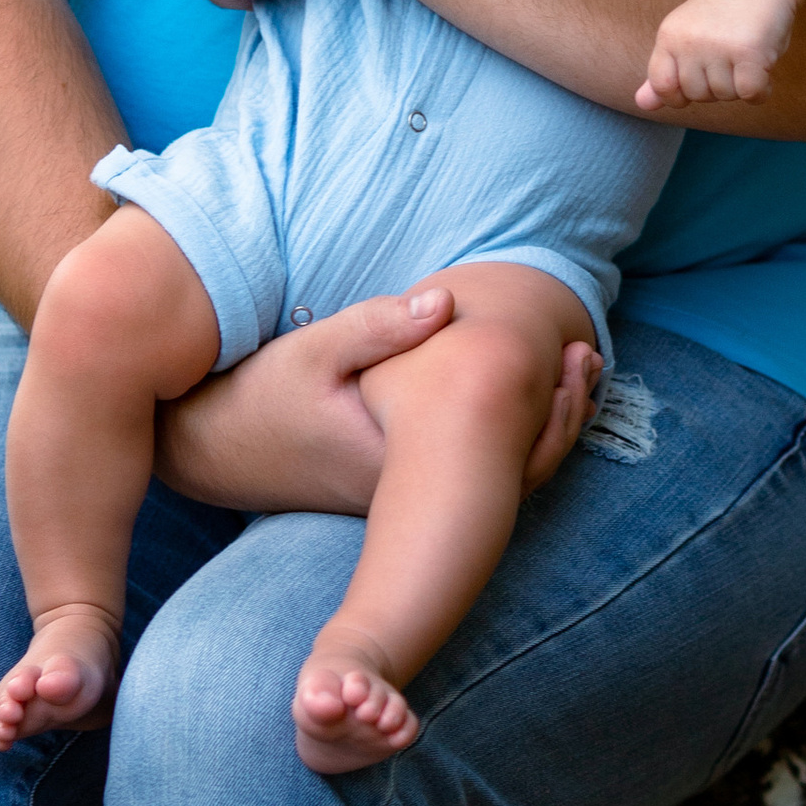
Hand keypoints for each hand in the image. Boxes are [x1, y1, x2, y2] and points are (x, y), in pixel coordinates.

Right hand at [157, 283, 602, 511]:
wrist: (213, 451)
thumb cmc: (262, 396)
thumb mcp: (314, 351)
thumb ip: (379, 327)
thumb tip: (446, 302)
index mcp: (400, 464)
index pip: (500, 452)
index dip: (553, 410)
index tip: (580, 356)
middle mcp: (409, 498)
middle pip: (511, 472)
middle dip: (561, 418)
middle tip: (591, 357)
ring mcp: (404, 503)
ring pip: (493, 476)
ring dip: (538, 427)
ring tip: (576, 370)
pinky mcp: (396, 495)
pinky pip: (469, 474)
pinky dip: (505, 438)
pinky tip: (525, 393)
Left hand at [638, 0, 794, 112]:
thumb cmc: (722, 15)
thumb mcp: (687, 39)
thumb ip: (666, 72)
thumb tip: (641, 104)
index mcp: (669, 35)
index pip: (662, 85)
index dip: (678, 94)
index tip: (698, 80)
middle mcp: (690, 40)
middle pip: (697, 95)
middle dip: (716, 87)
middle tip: (729, 57)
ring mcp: (719, 45)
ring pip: (725, 95)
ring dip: (740, 86)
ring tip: (744, 56)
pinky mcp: (749, 52)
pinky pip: (750, 94)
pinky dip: (760, 91)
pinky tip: (762, 70)